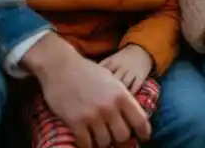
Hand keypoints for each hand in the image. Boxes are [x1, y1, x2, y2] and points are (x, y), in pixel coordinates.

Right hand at [23, 33, 150, 146]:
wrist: (61, 66)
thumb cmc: (86, 72)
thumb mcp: (111, 79)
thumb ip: (121, 97)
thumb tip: (130, 116)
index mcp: (121, 94)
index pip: (140, 120)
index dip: (143, 132)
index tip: (143, 138)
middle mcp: (109, 106)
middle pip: (123, 136)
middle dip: (120, 140)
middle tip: (116, 138)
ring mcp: (92, 115)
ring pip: (105, 142)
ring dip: (103, 142)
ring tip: (99, 137)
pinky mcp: (75, 122)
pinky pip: (86, 144)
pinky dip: (87, 144)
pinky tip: (86, 140)